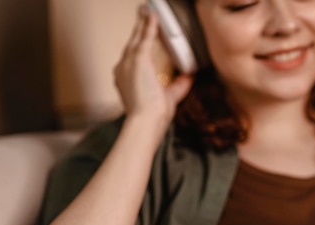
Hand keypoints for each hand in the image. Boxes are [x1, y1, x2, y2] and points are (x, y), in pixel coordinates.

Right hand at [113, 6, 192, 129]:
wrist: (146, 122)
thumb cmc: (153, 116)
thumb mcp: (170, 96)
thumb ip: (179, 84)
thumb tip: (190, 74)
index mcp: (128, 78)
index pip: (135, 55)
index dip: (140, 43)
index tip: (143, 35)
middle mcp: (124, 68)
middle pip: (133, 42)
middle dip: (139, 28)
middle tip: (144, 13)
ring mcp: (128, 63)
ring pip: (137, 37)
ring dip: (143, 22)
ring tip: (147, 10)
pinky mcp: (137, 60)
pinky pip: (144, 37)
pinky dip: (149, 25)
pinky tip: (153, 15)